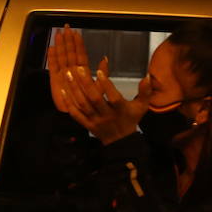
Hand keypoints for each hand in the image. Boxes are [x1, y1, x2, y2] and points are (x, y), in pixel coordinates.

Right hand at [46, 27, 104, 115]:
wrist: (82, 118)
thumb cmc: (93, 106)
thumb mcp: (101, 88)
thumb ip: (103, 74)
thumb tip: (105, 58)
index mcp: (83, 73)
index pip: (80, 54)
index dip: (78, 44)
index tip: (77, 33)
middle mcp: (72, 72)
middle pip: (70, 53)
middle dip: (68, 40)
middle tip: (66, 27)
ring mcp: (63, 76)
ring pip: (61, 57)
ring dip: (60, 46)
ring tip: (58, 34)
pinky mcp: (55, 82)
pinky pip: (53, 67)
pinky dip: (52, 58)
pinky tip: (51, 48)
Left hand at [47, 27, 143, 143]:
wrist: (121, 142)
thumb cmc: (131, 120)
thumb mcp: (141, 107)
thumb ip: (145, 92)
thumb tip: (148, 76)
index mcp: (120, 110)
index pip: (113, 97)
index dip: (106, 85)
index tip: (99, 71)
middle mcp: (107, 115)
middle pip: (94, 99)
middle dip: (86, 83)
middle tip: (79, 68)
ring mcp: (95, 121)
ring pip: (83, 105)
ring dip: (75, 90)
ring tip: (68, 75)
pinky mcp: (87, 125)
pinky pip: (75, 114)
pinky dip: (68, 103)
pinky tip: (63, 91)